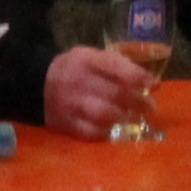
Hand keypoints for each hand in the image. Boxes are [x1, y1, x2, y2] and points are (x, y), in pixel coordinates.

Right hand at [41, 43, 158, 139]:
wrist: (36, 85)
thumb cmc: (72, 70)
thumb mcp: (89, 57)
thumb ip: (114, 65)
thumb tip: (147, 81)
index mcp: (85, 60)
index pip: (115, 66)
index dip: (138, 76)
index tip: (154, 84)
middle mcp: (77, 81)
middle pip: (114, 93)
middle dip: (138, 101)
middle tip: (150, 106)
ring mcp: (70, 105)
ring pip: (104, 114)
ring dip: (126, 118)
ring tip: (137, 119)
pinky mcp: (65, 124)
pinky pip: (92, 132)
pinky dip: (109, 133)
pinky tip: (118, 130)